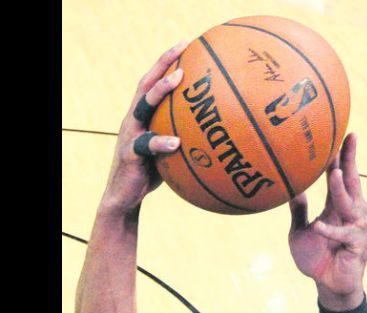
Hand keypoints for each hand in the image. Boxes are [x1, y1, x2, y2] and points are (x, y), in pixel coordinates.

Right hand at [101, 40, 187, 212]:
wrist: (125, 197)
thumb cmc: (154, 172)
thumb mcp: (173, 152)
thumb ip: (188, 139)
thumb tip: (224, 136)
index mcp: (143, 115)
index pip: (154, 81)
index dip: (167, 62)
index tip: (186, 43)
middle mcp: (133, 119)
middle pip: (146, 83)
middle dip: (163, 63)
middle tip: (182, 49)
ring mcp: (129, 134)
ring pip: (142, 106)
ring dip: (160, 90)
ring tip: (178, 78)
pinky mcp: (129, 155)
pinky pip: (145, 146)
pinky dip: (160, 143)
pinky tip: (176, 142)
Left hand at [288, 134, 366, 310]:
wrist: (329, 286)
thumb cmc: (317, 258)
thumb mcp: (300, 232)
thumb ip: (298, 211)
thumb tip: (289, 189)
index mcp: (340, 206)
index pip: (343, 176)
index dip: (344, 156)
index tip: (346, 135)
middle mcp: (354, 212)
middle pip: (352, 182)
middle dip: (350, 160)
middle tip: (348, 139)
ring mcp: (359, 227)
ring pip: (350, 204)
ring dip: (340, 189)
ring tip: (331, 173)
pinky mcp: (358, 245)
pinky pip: (344, 234)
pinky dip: (330, 230)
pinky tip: (319, 225)